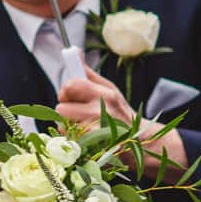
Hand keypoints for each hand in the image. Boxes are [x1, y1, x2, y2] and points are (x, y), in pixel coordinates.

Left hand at [58, 69, 185, 169]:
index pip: (70, 86)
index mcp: (104, 95)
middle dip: (65, 110)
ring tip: (84, 126)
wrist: (139, 143)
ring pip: (62, 125)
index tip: (71, 96)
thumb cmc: (120, 113)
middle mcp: (99, 112)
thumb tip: (74, 53)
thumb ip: (89, 75)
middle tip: (77, 113)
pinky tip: (85, 137)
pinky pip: (67, 140)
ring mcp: (94, 132)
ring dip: (68, 126)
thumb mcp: (109, 90)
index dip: (66, 91)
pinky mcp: (90, 148)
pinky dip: (72, 139)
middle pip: (61, 108)